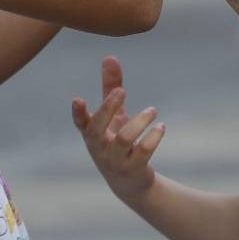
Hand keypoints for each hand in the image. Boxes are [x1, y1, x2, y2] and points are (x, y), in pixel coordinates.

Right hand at [72, 56, 165, 204]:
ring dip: (140, 121)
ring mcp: (115, 161)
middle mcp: (99, 148)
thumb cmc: (118, 142)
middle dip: (108, 109)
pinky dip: (153, 137)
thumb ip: (110, 87)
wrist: (129, 183)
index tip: (78, 99)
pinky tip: (161, 127)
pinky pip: (142, 151)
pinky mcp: (132, 169)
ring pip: (124, 139)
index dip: (78, 113)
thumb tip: (109, 56)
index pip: (81, 123)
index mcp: (92, 134)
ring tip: (153, 110)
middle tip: (121, 90)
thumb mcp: (115, 116)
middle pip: (96, 130)